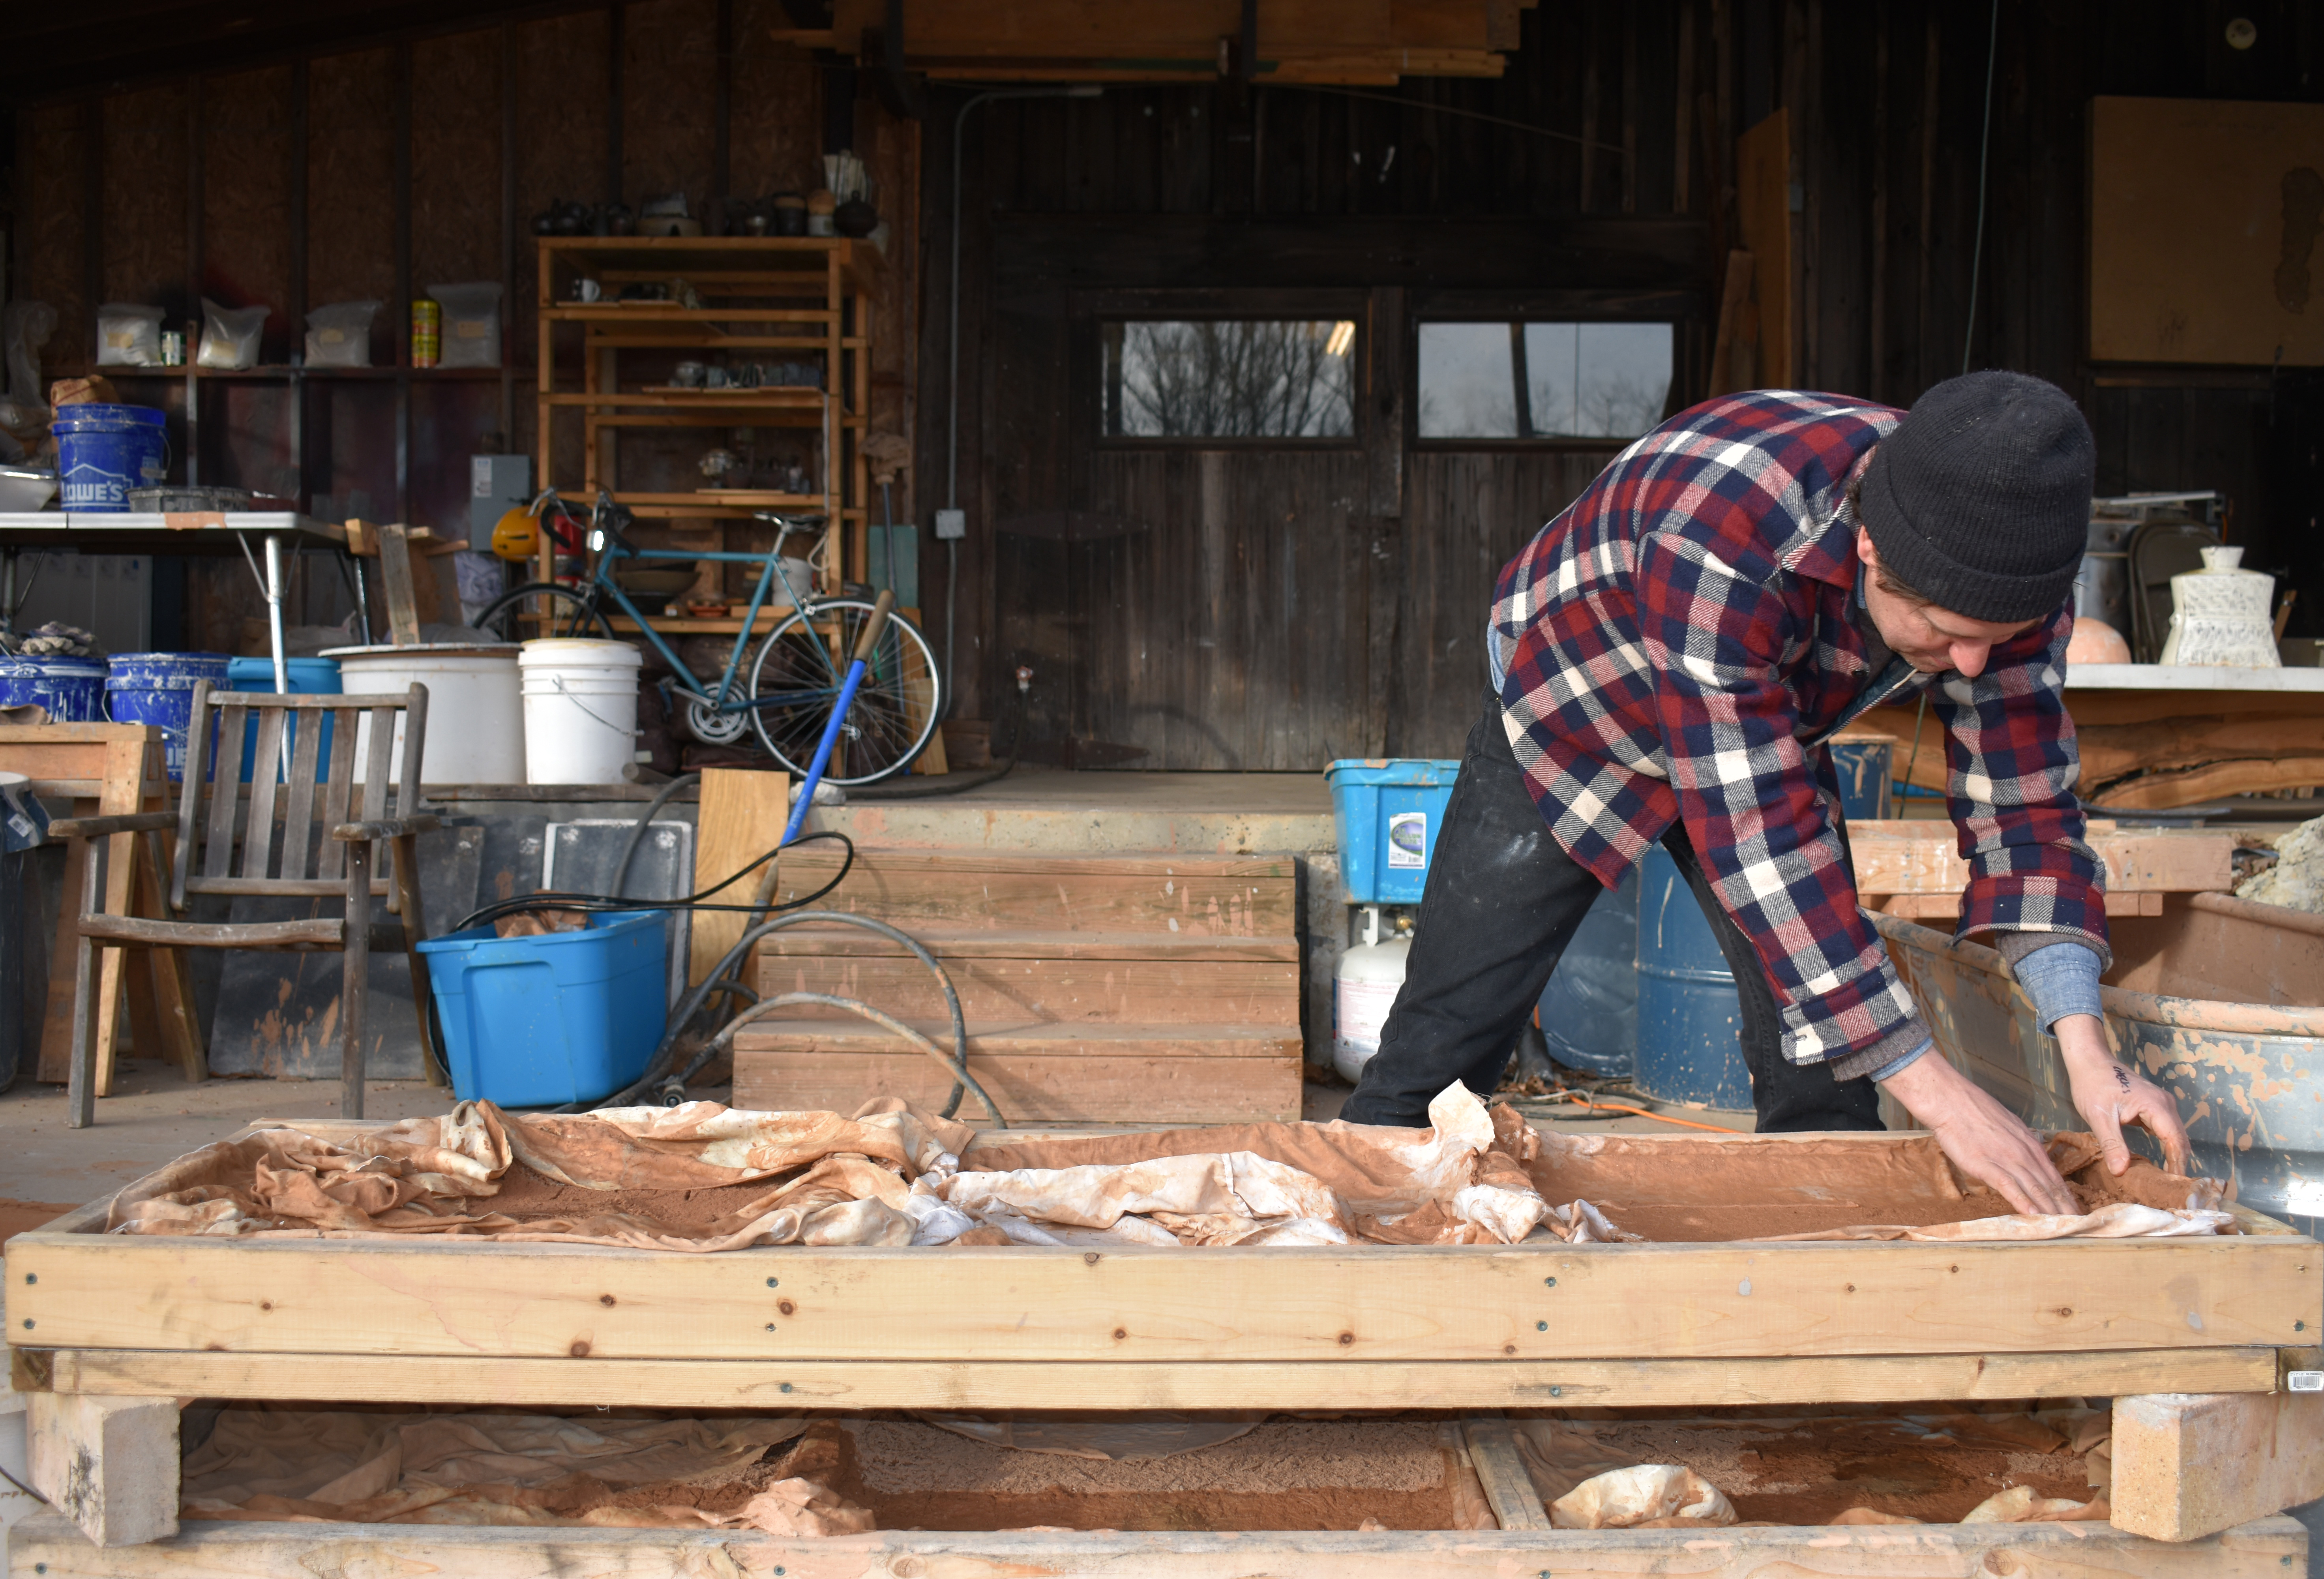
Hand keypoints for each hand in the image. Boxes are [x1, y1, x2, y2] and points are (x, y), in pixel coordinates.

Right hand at [1880, 1052, 2077, 1215]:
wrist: (1951, 1101)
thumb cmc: (1975, 1111)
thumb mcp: (2008, 1125)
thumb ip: (2020, 1144)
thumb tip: (2026, 1156)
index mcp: (2030, 1145)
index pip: (2055, 1177)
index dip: (2067, 1197)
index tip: (2076, 1213)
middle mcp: (2024, 1154)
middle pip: (2050, 1187)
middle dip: (2066, 1210)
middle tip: (2078, 1227)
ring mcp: (2007, 1159)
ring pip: (2035, 1189)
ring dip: (2051, 1211)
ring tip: (2063, 1228)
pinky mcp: (1987, 1165)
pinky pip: (2009, 1186)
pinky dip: (2023, 1202)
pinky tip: (2033, 1215)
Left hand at [2054, 1015, 2191, 1176]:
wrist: (2089, 1060)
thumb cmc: (2092, 1085)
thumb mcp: (2099, 1117)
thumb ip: (2112, 1144)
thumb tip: (2121, 1172)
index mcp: (2157, 1106)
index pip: (2176, 1142)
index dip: (2177, 1165)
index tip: (2174, 1187)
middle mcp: (2165, 1104)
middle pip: (2180, 1140)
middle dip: (2178, 1164)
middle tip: (2172, 1190)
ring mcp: (2161, 1104)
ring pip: (2174, 1135)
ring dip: (2173, 1156)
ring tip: (2166, 1181)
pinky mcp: (2154, 1107)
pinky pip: (2165, 1130)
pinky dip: (2165, 1146)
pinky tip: (2158, 1162)